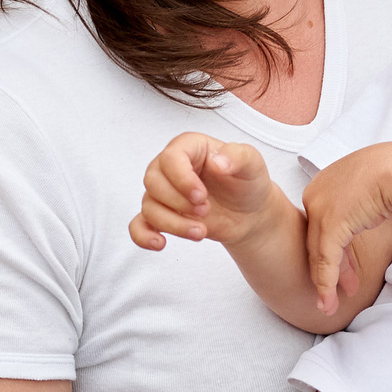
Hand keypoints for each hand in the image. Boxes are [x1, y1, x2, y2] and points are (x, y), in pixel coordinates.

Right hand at [128, 133, 278, 252]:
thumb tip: (217, 162)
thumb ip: (238, 156)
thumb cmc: (247, 182)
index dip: (182, 179)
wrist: (249, 212)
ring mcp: (163, 193)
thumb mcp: (253, 164)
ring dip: (173, 224)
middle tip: (206, 210)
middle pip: (153, 182)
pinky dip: (143, 236)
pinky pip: (138, 225)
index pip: (170, 158)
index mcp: (189, 148)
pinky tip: (160, 243)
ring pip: (149, 206)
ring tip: (201, 232)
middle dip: (178, 202)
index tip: (202, 196)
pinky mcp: (162, 215)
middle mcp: (170, 167)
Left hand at [297, 145, 391, 313]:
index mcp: (324, 183)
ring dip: (325, 283)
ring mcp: (319, 208)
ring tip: (328, 305)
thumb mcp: (370, 188)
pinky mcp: (329, 223)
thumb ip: (359, 202)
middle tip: (342, 290)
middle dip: (332, 269)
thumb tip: (369, 212)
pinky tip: (328, 300)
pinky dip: (327, 283)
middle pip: (319, 241)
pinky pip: (326, 260)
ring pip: (319, 254)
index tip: (347, 270)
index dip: (335, 251)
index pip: (323, 225)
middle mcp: (315, 194)